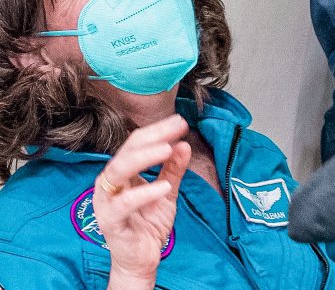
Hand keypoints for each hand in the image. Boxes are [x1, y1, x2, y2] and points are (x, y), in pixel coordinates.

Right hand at [94, 116, 189, 287]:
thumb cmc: (148, 223)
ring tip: (167, 150)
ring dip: (143, 158)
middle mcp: (110, 184)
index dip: (157, 131)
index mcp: (122, 174)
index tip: (180, 122)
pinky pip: (122, 205)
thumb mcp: (167, 192)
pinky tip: (163, 187)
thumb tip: (183, 144)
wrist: (141, 258)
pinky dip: (143, 193)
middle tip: (176, 128)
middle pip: (126, 152)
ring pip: (117, 172)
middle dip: (152, 137)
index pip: (136, 144)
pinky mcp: (110, 222)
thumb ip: (173, 169)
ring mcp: (106, 202)